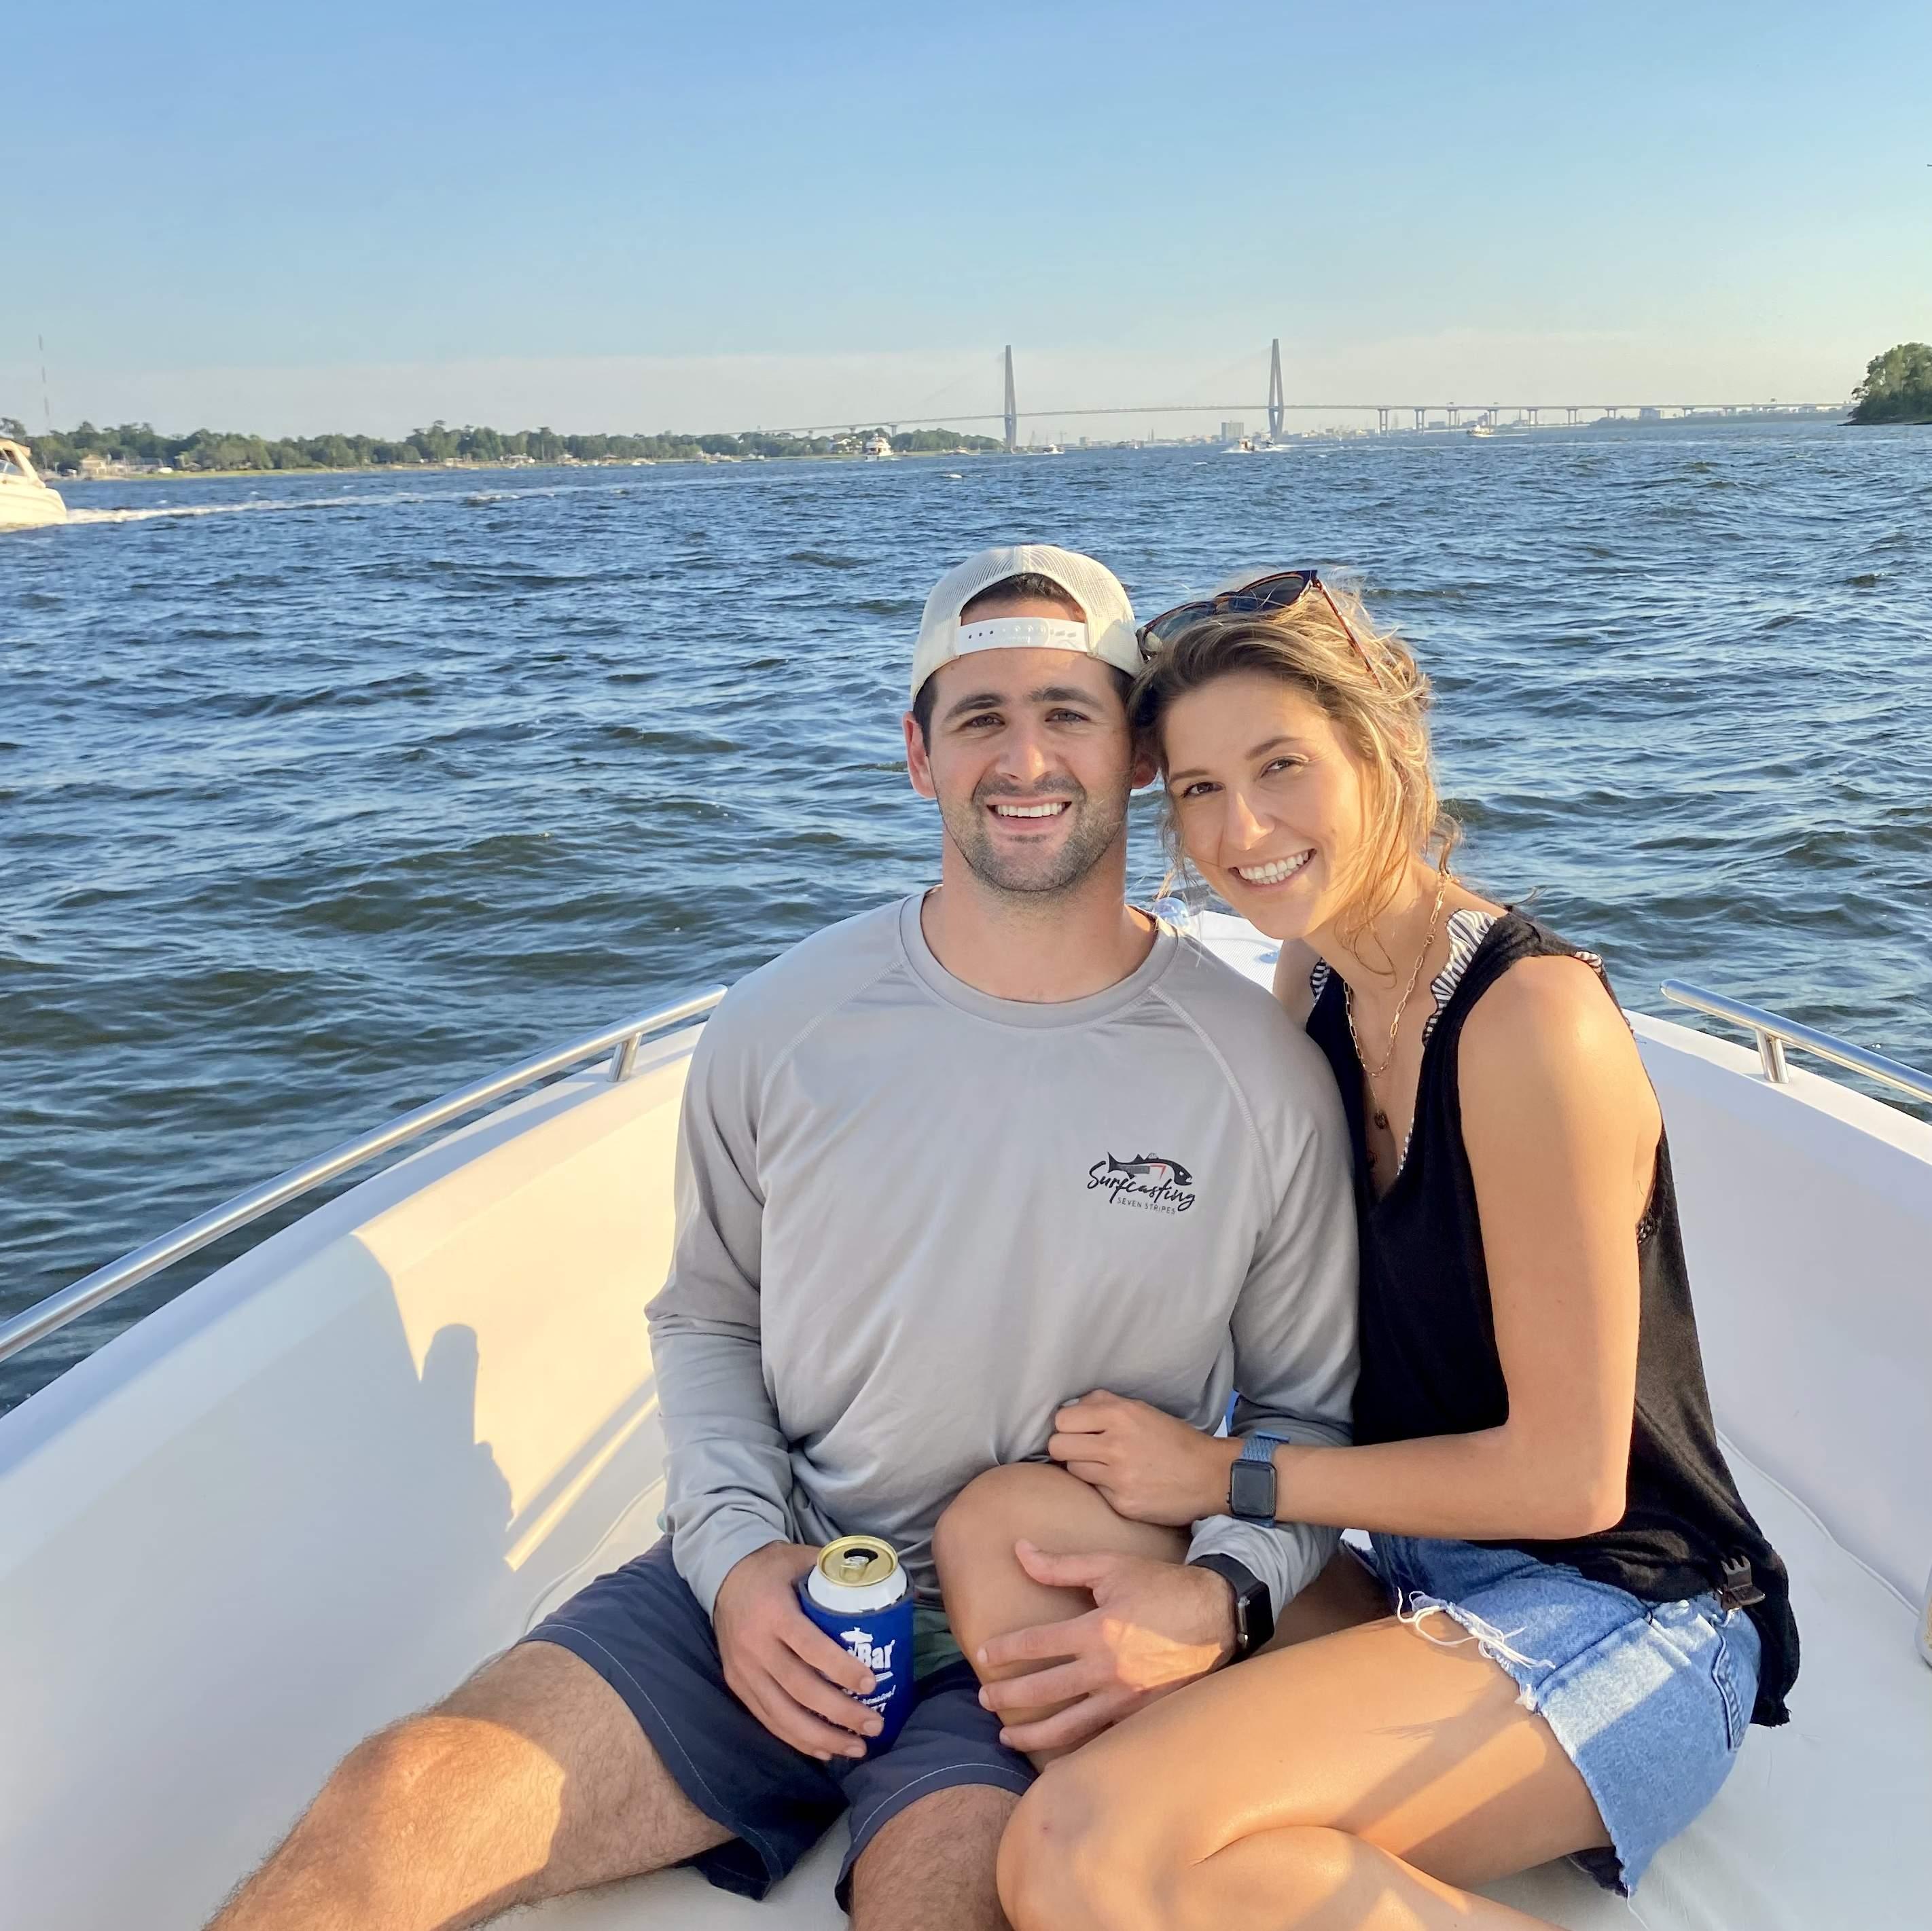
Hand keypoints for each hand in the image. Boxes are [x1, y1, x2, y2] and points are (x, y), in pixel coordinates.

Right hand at [712, 1543, 882, 1760]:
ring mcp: (743, 1670)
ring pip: (782, 1714)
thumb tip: (879, 1585)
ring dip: (821, 1737)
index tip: (870, 1684)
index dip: (840, 1668)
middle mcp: (755, 1646)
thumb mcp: (800, 1558)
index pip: (809, 1647)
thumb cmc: (772, 1568)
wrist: (722, 1575)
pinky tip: (824, 1750)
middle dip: (839, 1712)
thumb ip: (835, 1572)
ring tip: (856, 1748)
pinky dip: (796, 1739)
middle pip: (799, 1689)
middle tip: (874, 1725)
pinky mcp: (737, 1685)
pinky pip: (768, 1720)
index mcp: (773, 1612)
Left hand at [976, 1543, 1236, 1754]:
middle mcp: (1108, 1670)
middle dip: (1008, 1697)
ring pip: (1069, 1728)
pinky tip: (1055, 1753)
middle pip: (1044, 1692)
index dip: (1004, 1651)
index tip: (983, 1656)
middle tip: (984, 1699)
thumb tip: (1018, 1549)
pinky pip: (1101, 1739)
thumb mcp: (1111, 1566)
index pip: (1036, 1644)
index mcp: (1097, 1630)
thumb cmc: (1162, 1586)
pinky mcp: (1143, 1716)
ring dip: (1032, 1735)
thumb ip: (1060, 1565)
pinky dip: (1074, 1749)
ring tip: (1007, 1738)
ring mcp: (1127, 1699)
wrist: (1218, 1615)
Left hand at [1048, 1389, 1237, 1525]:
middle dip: (1066, 1447)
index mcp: (1119, 1415)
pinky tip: (1123, 1483)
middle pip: (1058, 1447)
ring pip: (1073, 1470)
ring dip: (1083, 1468)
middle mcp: (1115, 1445)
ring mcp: (1118, 1477)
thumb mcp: (1141, 1409)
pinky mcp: (1122, 1503)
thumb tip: (1070, 1409)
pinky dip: (1104, 1488)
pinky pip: (1094, 1492)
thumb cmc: (1172, 1439)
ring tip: (1105, 1466)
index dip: (1067, 1425)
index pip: (1062, 1419)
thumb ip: (1103, 1403)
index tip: (1077, 1430)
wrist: (1209, 1476)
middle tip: (1083, 1449)